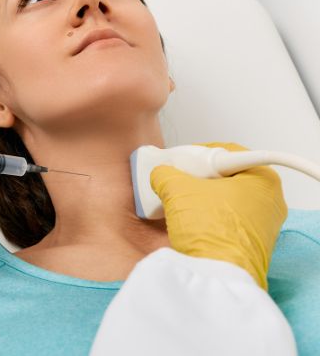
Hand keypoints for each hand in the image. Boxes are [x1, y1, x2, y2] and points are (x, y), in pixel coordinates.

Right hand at [150, 142, 287, 289]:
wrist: (215, 277)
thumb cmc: (212, 231)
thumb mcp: (177, 190)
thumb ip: (166, 173)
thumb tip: (160, 174)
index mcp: (263, 179)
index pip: (225, 153)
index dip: (196, 154)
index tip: (178, 161)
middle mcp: (269, 202)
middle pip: (224, 178)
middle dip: (196, 178)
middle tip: (175, 180)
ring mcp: (261, 227)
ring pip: (223, 201)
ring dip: (198, 199)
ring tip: (176, 201)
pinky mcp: (249, 246)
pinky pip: (224, 222)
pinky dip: (205, 218)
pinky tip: (186, 221)